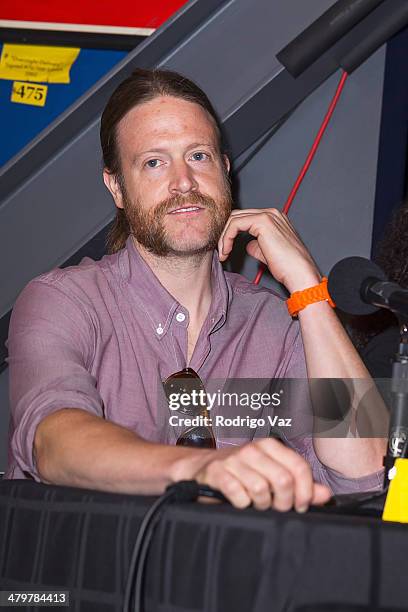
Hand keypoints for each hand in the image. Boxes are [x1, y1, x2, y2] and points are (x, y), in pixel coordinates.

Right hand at [194, 438, 330, 510]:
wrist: (201, 468)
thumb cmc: (241, 473)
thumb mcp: (271, 474)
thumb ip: (299, 485)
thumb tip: (325, 495)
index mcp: (270, 446)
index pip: (299, 467)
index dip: (305, 491)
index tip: (301, 505)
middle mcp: (253, 449)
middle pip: (283, 480)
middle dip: (284, 502)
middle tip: (279, 508)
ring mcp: (234, 459)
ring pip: (262, 489)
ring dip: (262, 505)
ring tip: (258, 504)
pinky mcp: (217, 472)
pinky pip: (239, 494)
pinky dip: (243, 503)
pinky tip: (241, 501)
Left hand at [218, 208, 320, 292]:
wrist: (299, 273)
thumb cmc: (287, 267)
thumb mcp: (268, 253)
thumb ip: (257, 245)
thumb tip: (247, 244)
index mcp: (274, 218)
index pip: (244, 218)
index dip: (230, 233)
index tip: (224, 250)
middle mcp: (272, 213)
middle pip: (236, 216)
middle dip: (224, 233)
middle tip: (220, 251)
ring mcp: (268, 215)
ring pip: (233, 218)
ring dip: (223, 237)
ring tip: (222, 254)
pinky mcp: (263, 221)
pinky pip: (235, 224)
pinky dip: (226, 238)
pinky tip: (226, 251)